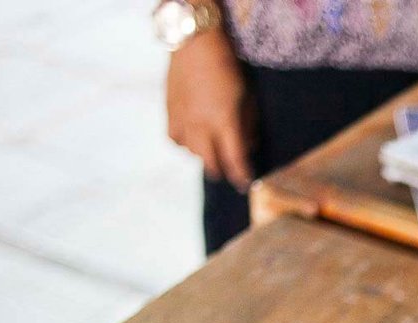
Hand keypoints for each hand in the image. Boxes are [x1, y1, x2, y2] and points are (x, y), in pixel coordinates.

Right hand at [166, 30, 254, 189]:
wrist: (194, 43)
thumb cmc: (227, 68)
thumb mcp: (246, 97)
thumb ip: (248, 125)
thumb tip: (249, 146)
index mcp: (223, 122)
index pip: (234, 160)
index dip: (242, 176)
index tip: (247, 184)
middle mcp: (200, 125)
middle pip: (210, 164)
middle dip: (222, 171)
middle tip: (229, 169)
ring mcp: (182, 120)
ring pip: (192, 153)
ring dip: (204, 154)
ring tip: (213, 146)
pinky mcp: (169, 112)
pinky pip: (175, 140)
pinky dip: (185, 143)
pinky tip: (193, 136)